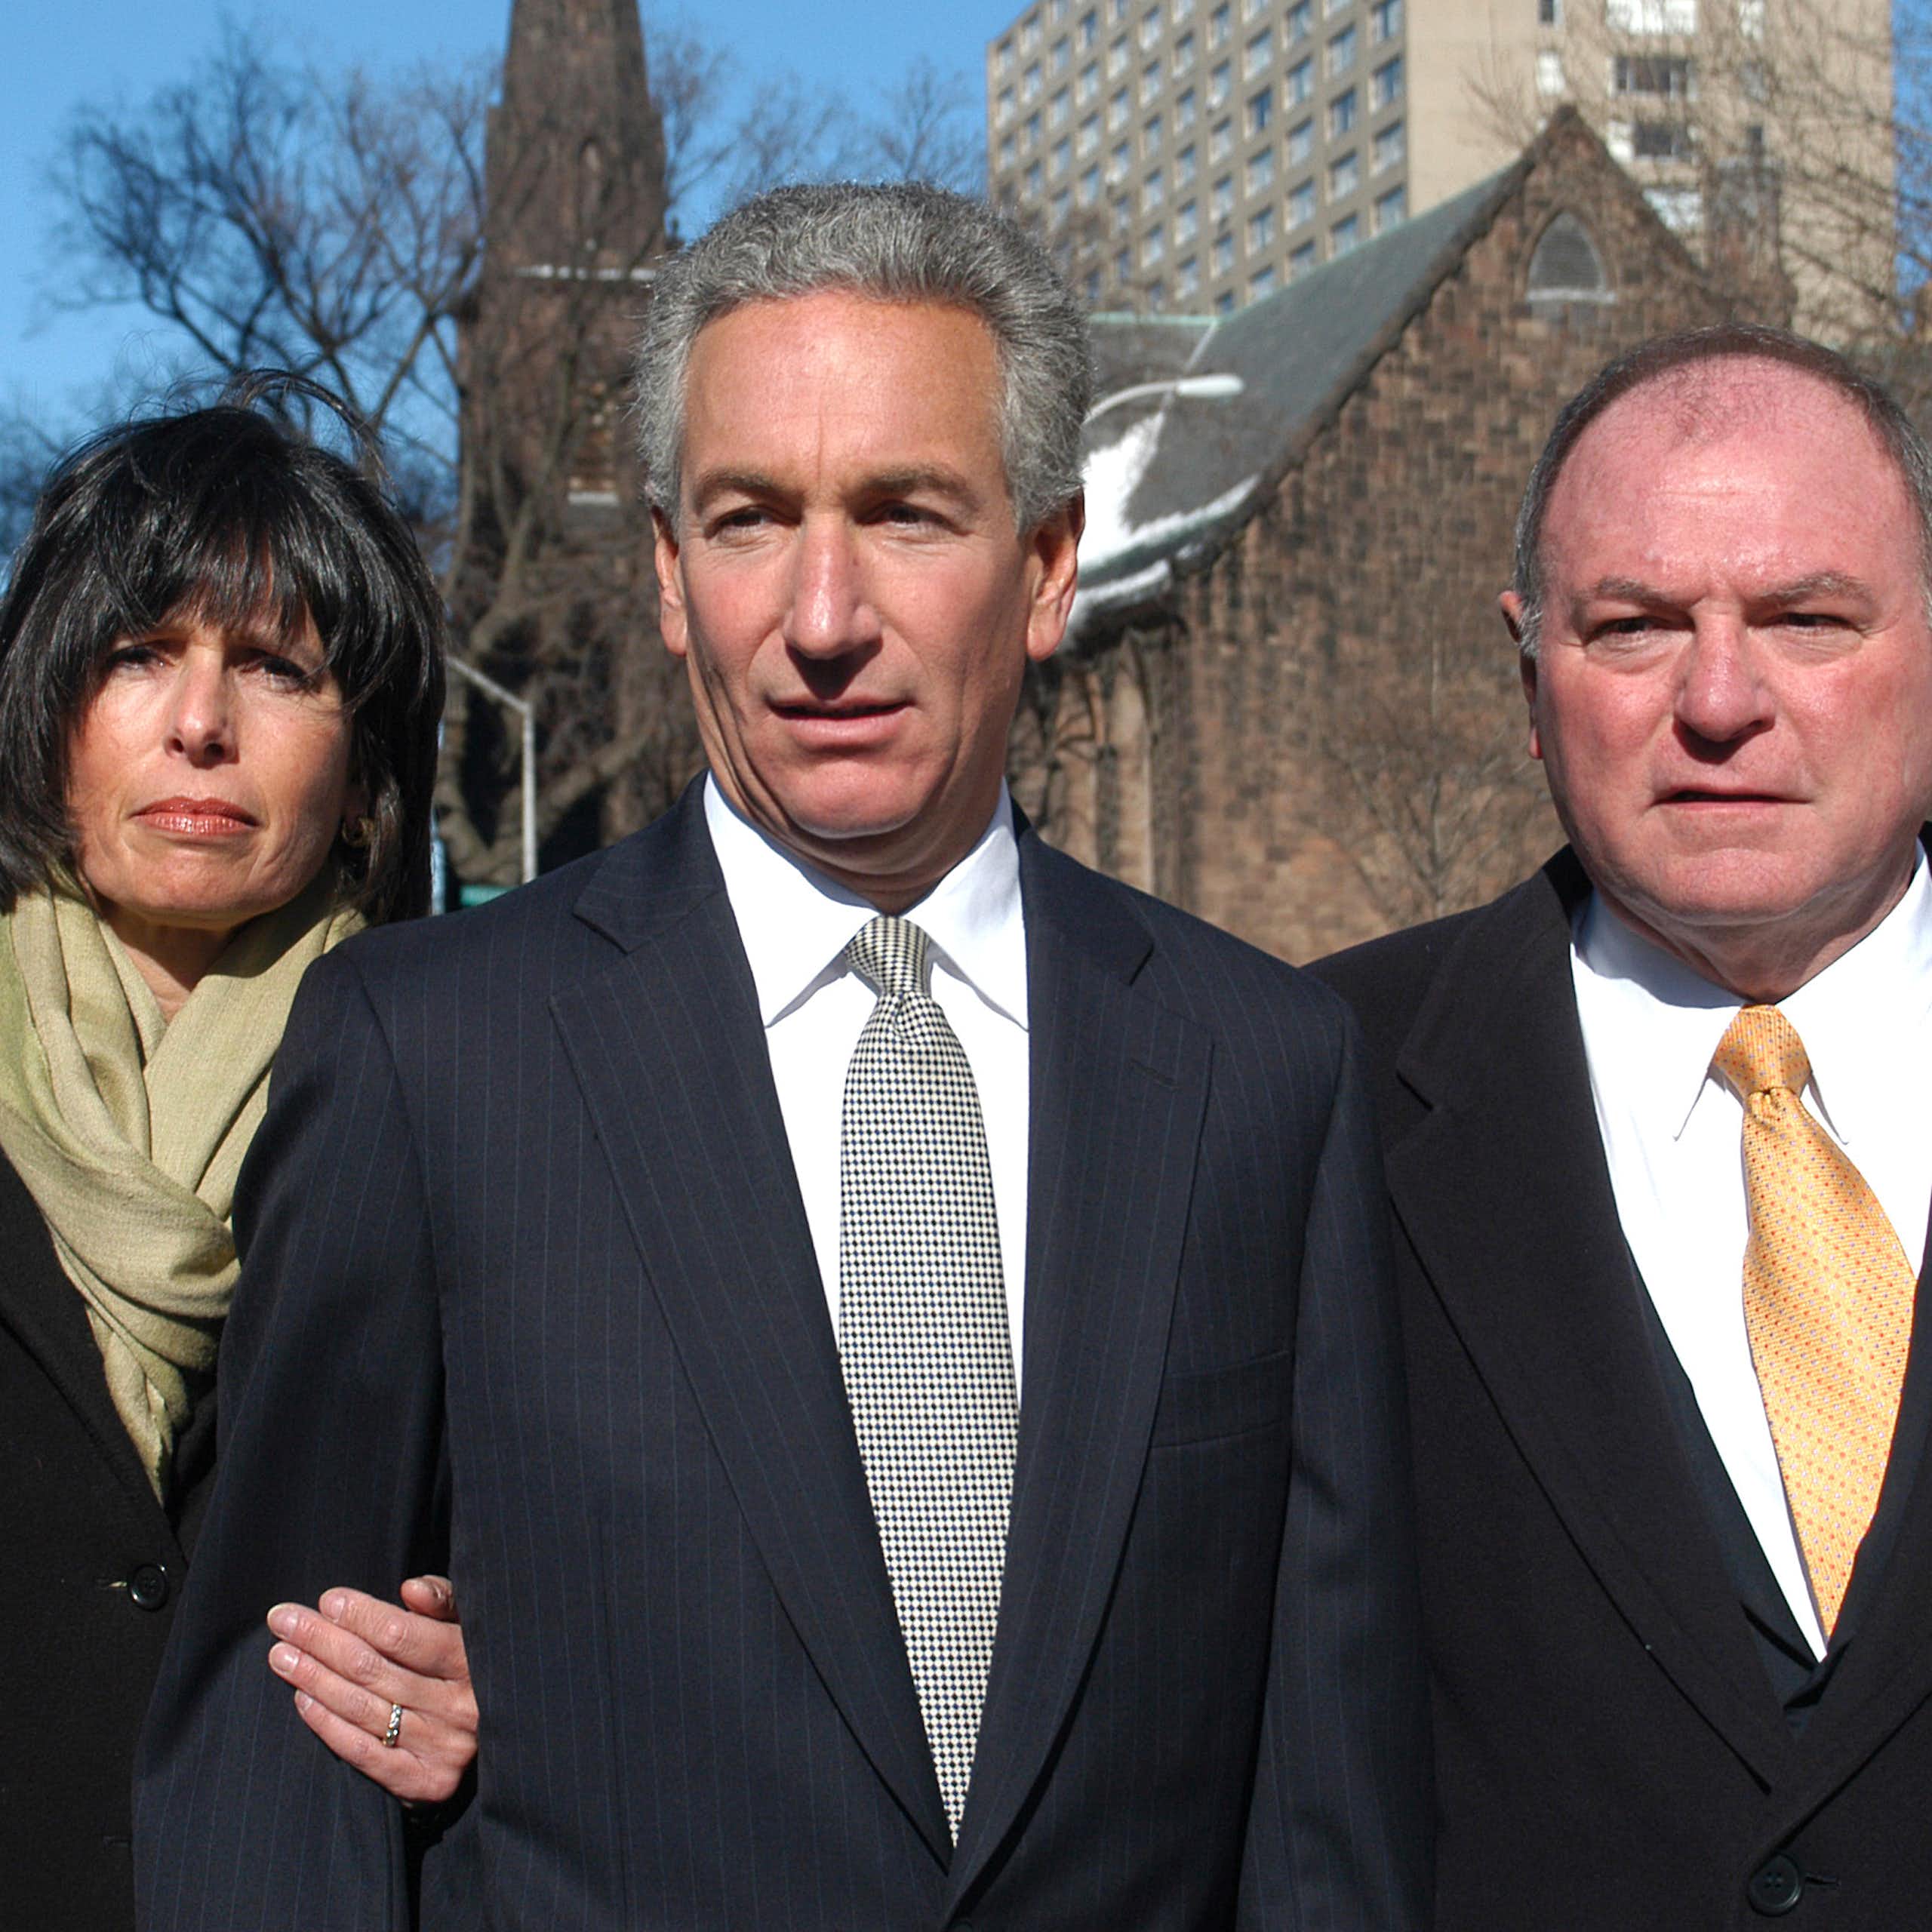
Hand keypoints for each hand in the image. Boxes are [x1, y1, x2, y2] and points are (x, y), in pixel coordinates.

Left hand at [266, 1576, 477, 1805]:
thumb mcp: (469, 1624)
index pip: (406, 1635)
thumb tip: (411, 1589)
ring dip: (314, 1678)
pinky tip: (303, 1699)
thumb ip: (444, 1600)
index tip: (326, 1600)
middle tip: (283, 1619)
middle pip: (374, 1669)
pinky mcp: (423, 1782)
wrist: (500, 1741)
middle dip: (322, 1640)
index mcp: (475, 1661)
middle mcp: (461, 1707)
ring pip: (363, 1708)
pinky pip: (363, 1751)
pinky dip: (328, 1725)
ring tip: (281, 1655)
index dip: (362, 1616)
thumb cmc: (471, 1665)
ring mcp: (442, 1747)